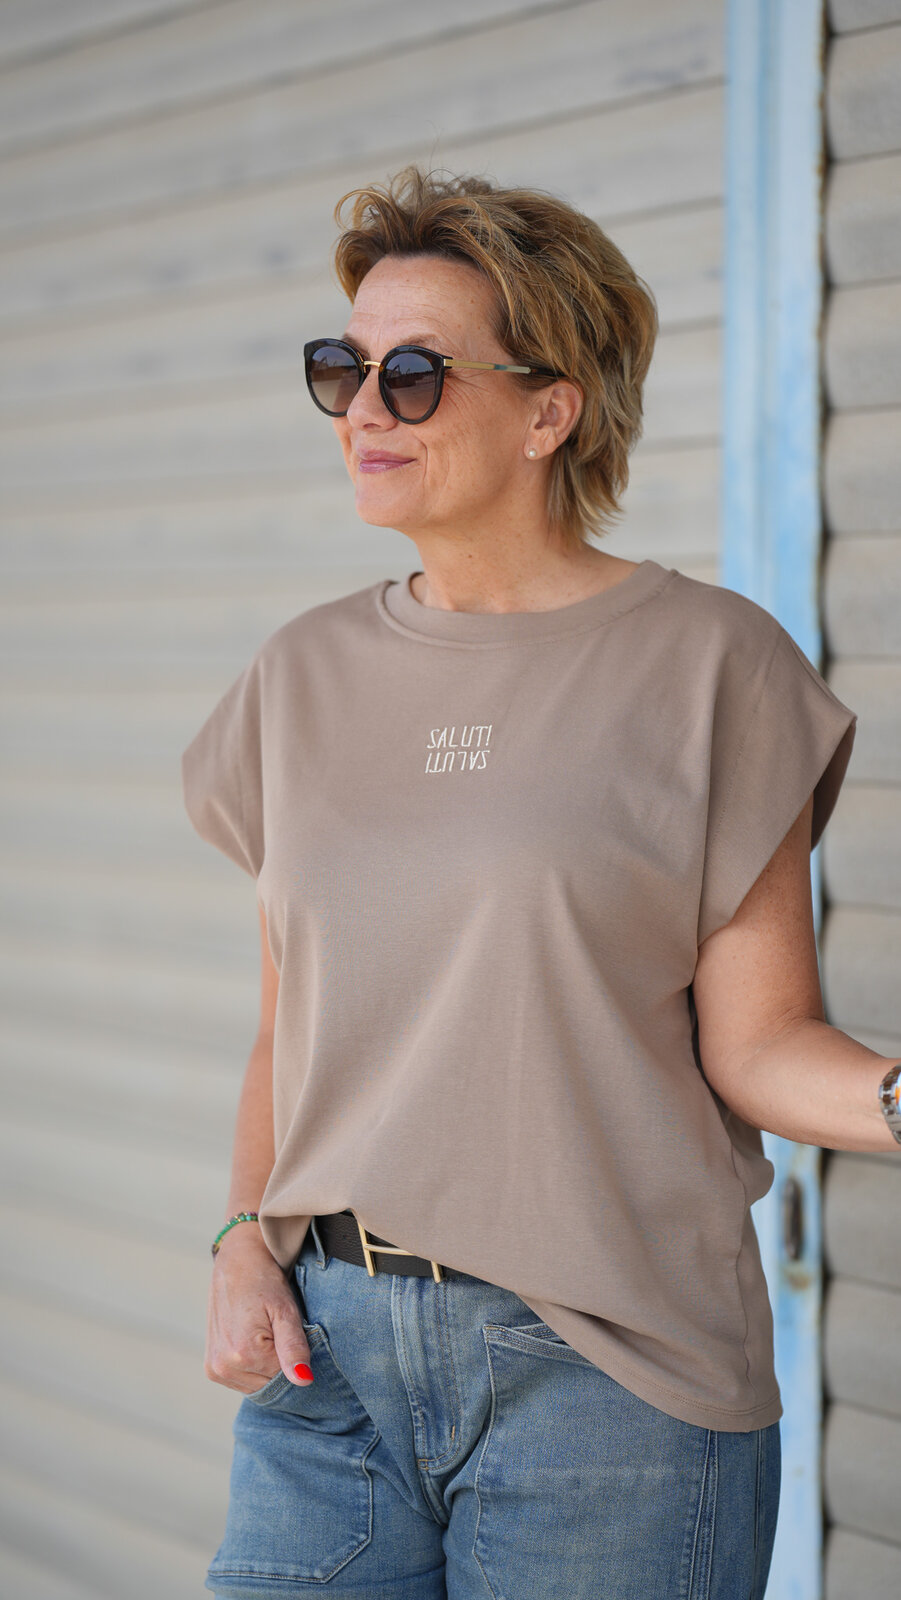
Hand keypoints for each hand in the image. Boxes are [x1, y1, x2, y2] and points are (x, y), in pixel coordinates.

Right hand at [205, 1226, 312, 1393]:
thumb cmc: (265, 1282)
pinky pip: (243, 1381)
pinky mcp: (211, 1368)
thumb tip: (303, 1381)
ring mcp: (215, 1369)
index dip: (295, 1359)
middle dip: (280, 1364)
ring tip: (265, 1333)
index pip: (285, 1379)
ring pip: (257, 1386)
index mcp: (242, 1355)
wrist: (237, 1262)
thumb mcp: (285, 1310)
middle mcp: (223, 1367)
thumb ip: (294, 1348)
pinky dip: (254, 1367)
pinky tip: (255, 1341)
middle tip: (278, 1331)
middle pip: (269, 1385)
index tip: (292, 1334)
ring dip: (266, 1367)